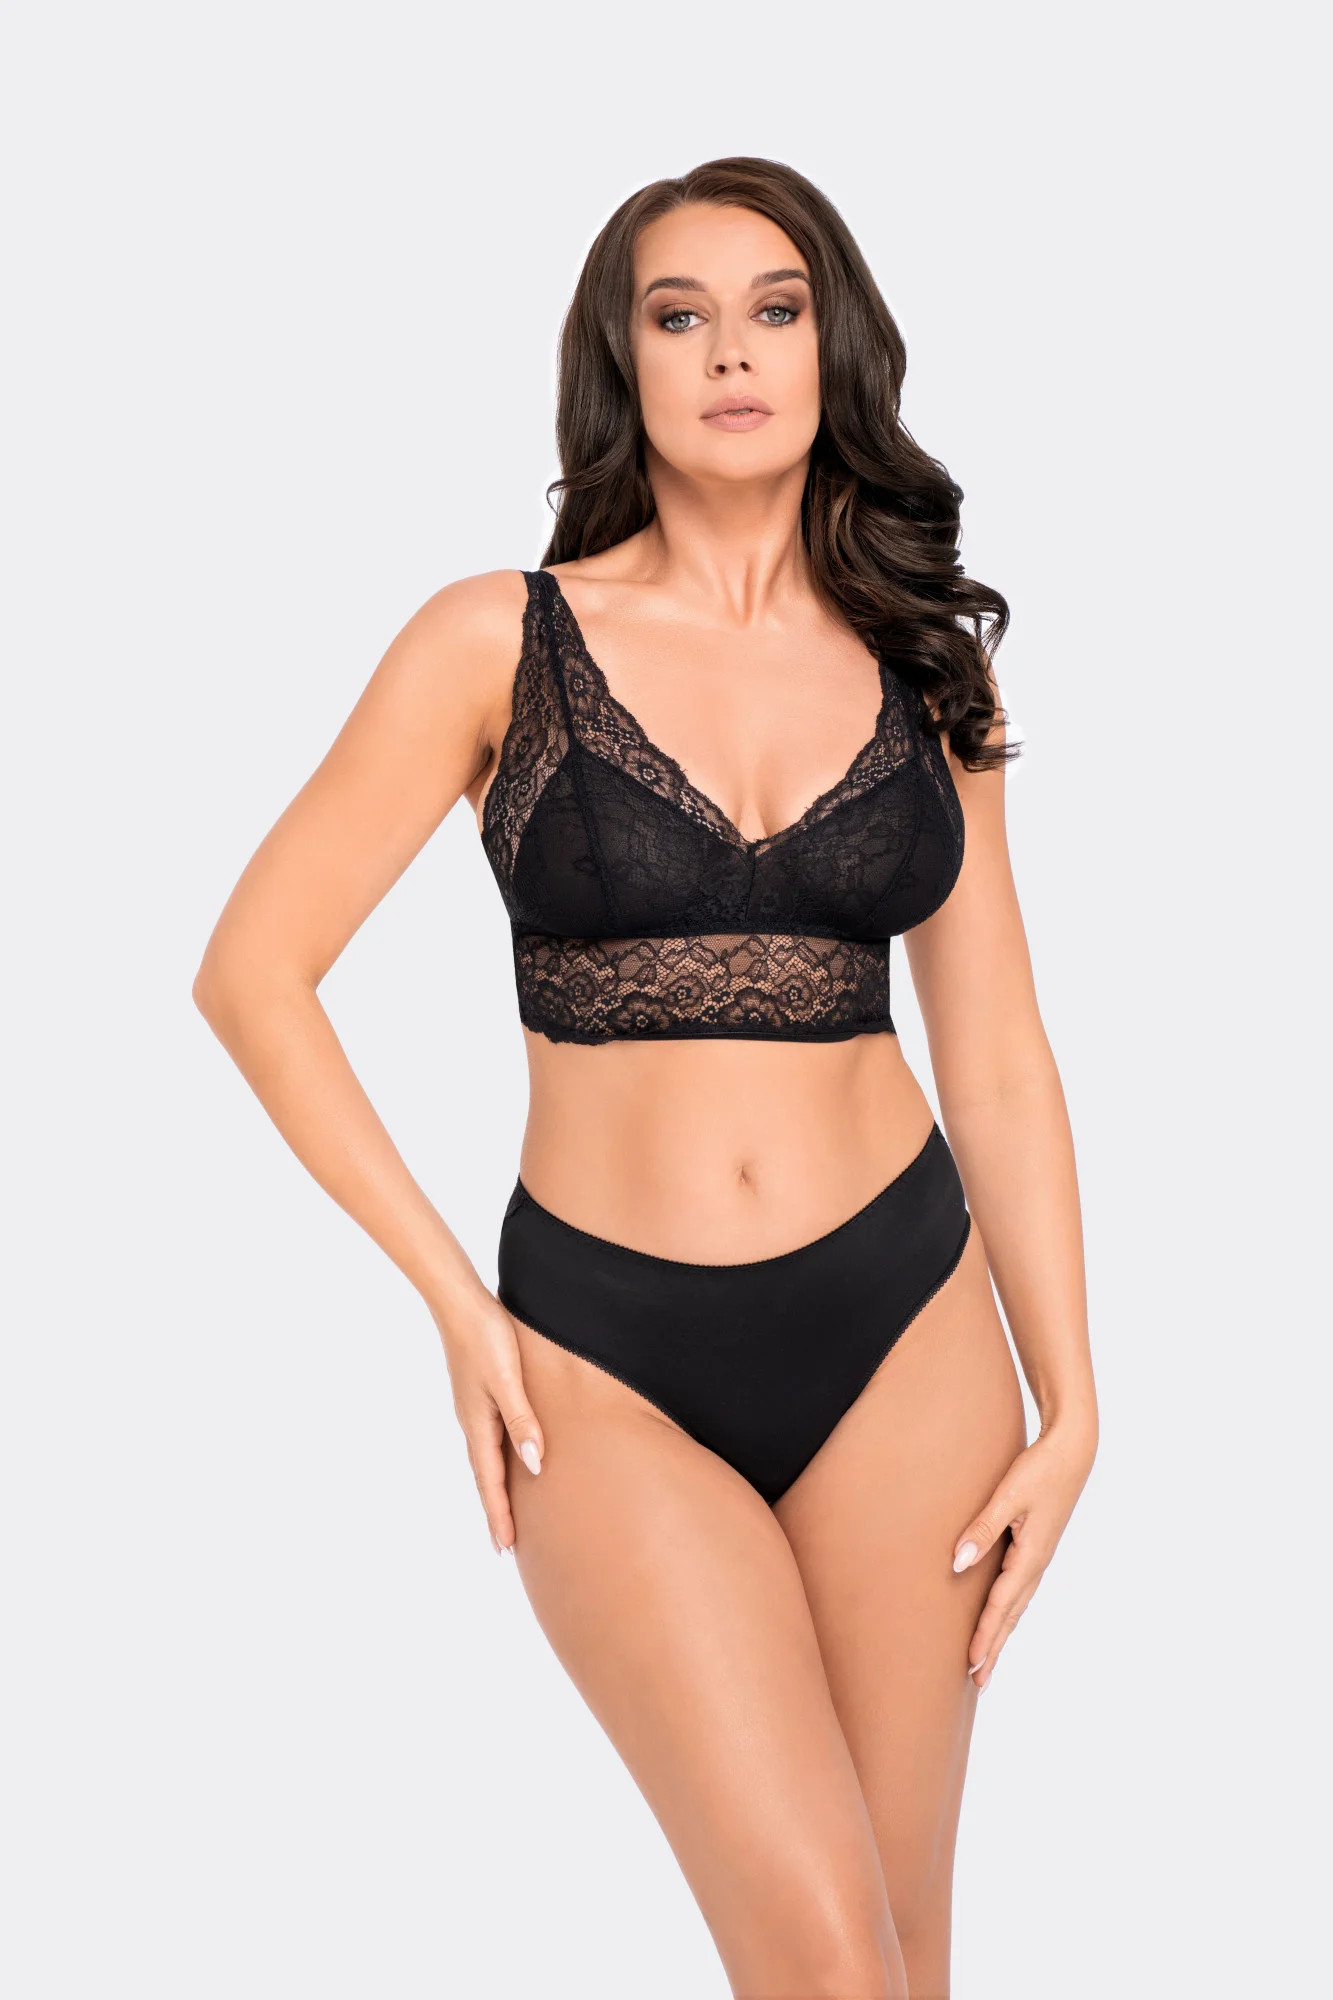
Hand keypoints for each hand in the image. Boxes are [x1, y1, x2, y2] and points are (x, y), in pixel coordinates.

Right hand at [432, 1293, 545, 1556]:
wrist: (460, 1303)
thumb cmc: (487, 1339)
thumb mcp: (508, 1382)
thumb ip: (522, 1422)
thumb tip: (533, 1466)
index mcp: (478, 1425)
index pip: (489, 1481)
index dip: (498, 1514)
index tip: (504, 1549)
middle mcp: (473, 1422)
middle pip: (485, 1476)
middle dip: (494, 1510)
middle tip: (503, 1545)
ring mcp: (473, 1408)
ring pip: (486, 1458)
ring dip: (494, 1487)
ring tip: (504, 1510)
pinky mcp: (478, 1394)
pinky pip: (488, 1439)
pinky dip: (495, 1460)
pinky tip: (506, 1457)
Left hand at [951, 1419, 1095, 1690]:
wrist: (1072, 1452)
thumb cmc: (1039, 1470)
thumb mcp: (1008, 1496)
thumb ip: (982, 1529)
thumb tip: (958, 1563)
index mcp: (1030, 1557)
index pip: (1001, 1605)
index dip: (985, 1635)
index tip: (971, 1663)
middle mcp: (1036, 1564)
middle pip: (1011, 1616)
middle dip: (994, 1647)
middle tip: (977, 1681)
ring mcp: (1039, 1558)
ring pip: (1017, 1606)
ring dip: (1001, 1633)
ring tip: (986, 1660)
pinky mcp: (1037, 1548)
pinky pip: (1020, 1590)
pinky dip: (1008, 1611)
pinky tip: (1001, 1616)